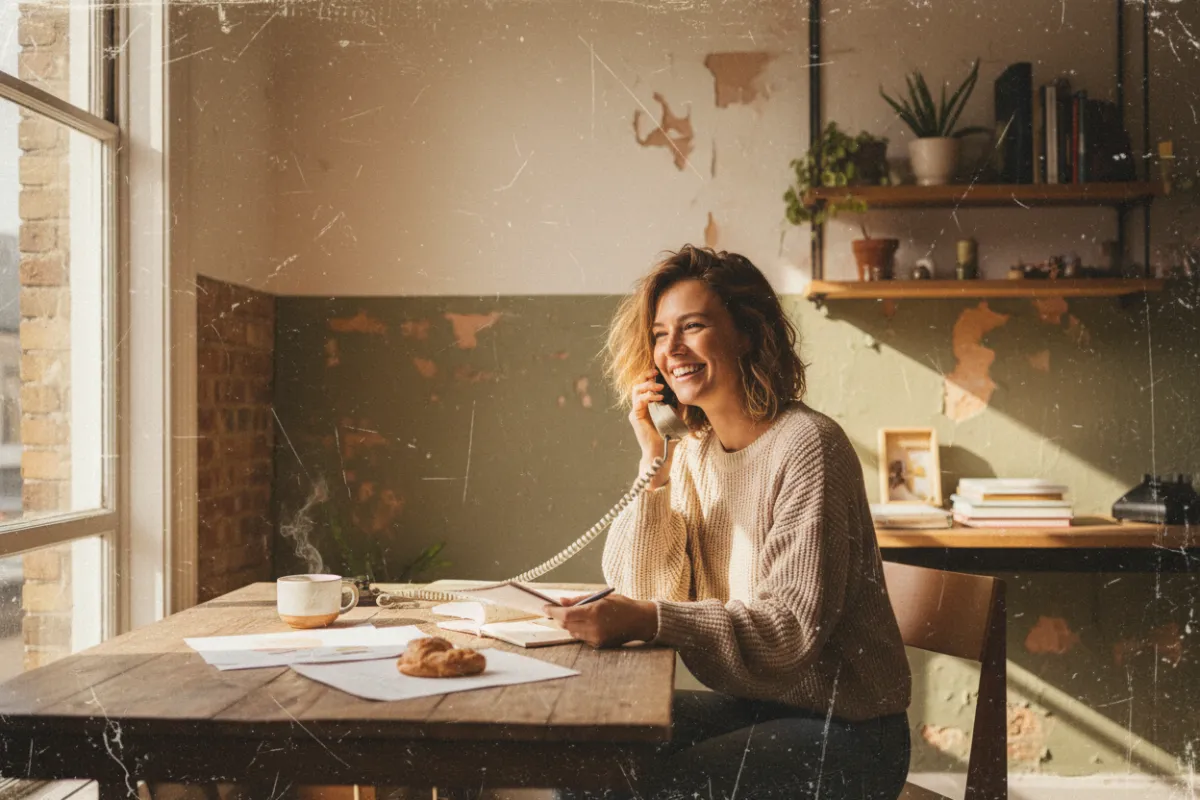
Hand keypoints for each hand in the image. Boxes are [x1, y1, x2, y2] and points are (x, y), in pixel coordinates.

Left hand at [543, 594, 657, 647]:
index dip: (553, 612)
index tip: (545, 607)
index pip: (565, 615)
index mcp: (594, 611)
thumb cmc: (622, 605)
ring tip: (575, 616)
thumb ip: (579, 600)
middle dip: (560, 618)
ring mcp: (597, 638)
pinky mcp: (599, 645)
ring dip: (569, 625)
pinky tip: (586, 624)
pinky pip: (582, 638)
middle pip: (566, 625)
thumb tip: (560, 601)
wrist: (641, 621)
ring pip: (572, 632)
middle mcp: (594, 627)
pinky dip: (579, 630)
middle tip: (557, 610)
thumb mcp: (601, 597)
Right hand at [629, 369, 677, 487]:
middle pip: (637, 385)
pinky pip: (638, 401)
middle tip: (655, 373)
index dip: (649, 377)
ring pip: (635, 390)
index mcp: (647, 405)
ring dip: (647, 386)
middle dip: (645, 376)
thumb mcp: (676, 417)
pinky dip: (648, 397)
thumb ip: (677, 406)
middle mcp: (639, 406)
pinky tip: (659, 398)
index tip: (657, 371)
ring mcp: (636, 411)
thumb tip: (683, 393)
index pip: (644, 386)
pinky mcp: (635, 417)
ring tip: (660, 387)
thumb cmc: (668, 436)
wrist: (661, 451)